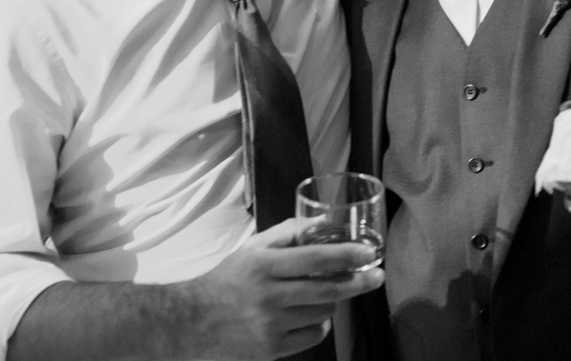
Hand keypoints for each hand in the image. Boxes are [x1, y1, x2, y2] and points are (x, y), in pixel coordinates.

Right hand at [183, 218, 383, 360]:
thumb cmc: (228, 279)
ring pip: (322, 311)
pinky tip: (310, 314)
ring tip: (322, 292)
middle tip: (376, 276)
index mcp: (264, 265)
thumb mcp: (252, 248)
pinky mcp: (272, 349)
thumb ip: (287, 233)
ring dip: (332, 301)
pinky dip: (319, 323)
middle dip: (357, 282)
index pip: (314, 258)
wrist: (194, 321)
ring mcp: (271, 325)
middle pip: (326, 290)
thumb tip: (322, 222)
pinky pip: (313, 334)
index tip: (368, 253)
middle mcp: (269, 295)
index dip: (345, 255)